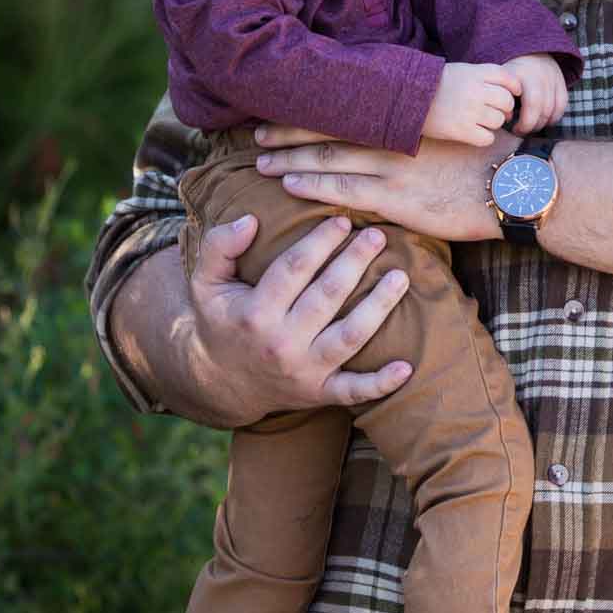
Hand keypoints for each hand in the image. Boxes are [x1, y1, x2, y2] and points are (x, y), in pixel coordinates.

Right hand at [184, 210, 412, 425]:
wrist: (222, 382)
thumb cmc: (222, 321)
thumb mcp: (205, 284)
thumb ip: (219, 247)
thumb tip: (250, 220)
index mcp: (255, 312)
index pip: (295, 268)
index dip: (321, 240)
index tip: (342, 219)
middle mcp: (282, 343)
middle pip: (327, 296)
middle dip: (355, 262)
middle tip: (377, 235)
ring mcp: (304, 371)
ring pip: (350, 337)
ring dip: (379, 306)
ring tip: (401, 276)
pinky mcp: (320, 393)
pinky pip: (354, 392)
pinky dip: (381, 383)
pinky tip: (407, 367)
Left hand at [254, 127, 514, 242]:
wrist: (515, 183)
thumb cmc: (490, 156)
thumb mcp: (455, 125)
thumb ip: (422, 123)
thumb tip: (400, 119)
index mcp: (407, 117)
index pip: (349, 108)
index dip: (313, 109)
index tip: (285, 106)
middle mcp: (393, 137)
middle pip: (328, 130)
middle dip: (288, 133)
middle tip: (255, 134)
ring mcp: (392, 168)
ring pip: (328, 161)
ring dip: (291, 161)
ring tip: (261, 162)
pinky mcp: (397, 199)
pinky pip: (346, 191)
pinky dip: (315, 186)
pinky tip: (291, 185)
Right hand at [422, 60, 521, 144]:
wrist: (407, 95)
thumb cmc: (435, 84)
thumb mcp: (461, 70)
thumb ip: (483, 76)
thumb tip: (508, 93)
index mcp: (475, 73)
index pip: (508, 78)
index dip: (514, 87)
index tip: (512, 93)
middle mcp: (476, 91)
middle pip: (506, 101)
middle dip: (504, 108)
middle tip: (495, 111)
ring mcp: (470, 111)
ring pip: (498, 121)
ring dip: (493, 123)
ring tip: (480, 121)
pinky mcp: (462, 130)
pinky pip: (487, 138)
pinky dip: (484, 137)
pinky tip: (474, 132)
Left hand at [508, 53, 568, 134]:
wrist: (527, 52)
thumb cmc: (509, 73)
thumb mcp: (500, 81)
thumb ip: (501, 98)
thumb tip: (507, 118)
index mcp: (522, 74)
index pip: (531, 105)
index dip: (524, 122)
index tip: (513, 129)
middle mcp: (541, 75)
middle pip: (542, 109)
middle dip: (532, 125)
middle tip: (521, 131)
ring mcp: (553, 77)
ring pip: (552, 109)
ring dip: (542, 124)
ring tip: (530, 127)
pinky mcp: (561, 81)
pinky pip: (562, 105)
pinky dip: (554, 117)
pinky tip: (543, 121)